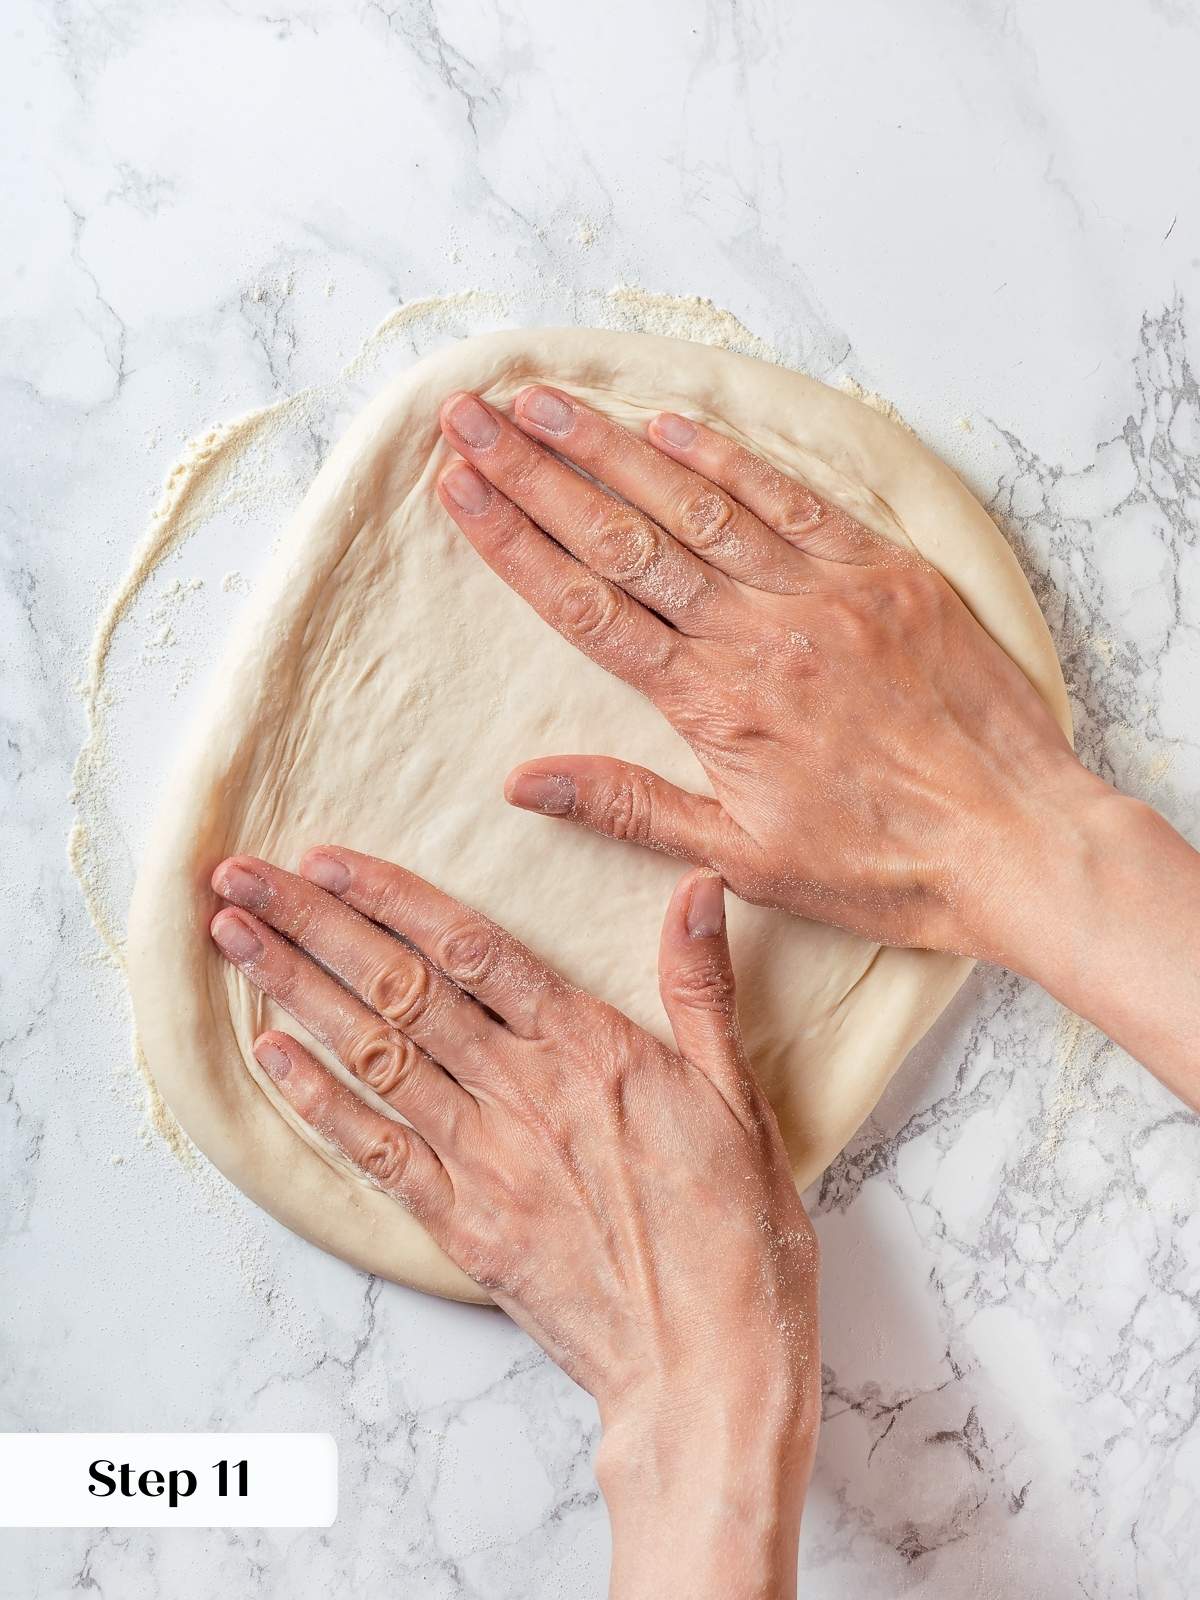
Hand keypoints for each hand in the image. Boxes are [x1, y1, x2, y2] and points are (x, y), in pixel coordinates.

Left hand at [209, 850, 819, 1598]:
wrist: (707, 1365)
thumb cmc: (734, 1233)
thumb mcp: (737, 1097)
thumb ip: (701, 988)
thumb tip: (699, 886)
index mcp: (590, 1049)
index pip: (471, 949)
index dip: (390, 898)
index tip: (326, 859)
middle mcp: (524, 1092)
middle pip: (401, 988)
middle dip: (313, 925)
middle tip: (240, 880)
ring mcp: (485, 1161)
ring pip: (375, 1056)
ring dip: (296, 993)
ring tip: (233, 942)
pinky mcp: (464, 1226)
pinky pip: (376, 1153)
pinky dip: (319, 1101)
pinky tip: (271, 1056)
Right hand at [434, 385, 1083, 957]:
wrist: (1014, 839)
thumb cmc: (881, 864)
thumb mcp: (743, 856)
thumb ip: (628, 806)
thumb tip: (522, 781)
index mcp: (712, 703)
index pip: (586, 606)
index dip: (512, 541)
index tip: (455, 487)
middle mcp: (756, 632)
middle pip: (623, 537)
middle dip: (536, 472)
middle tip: (471, 417)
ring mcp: (822, 592)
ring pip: (696, 503)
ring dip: (611, 447)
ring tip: (544, 400)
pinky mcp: (884, 571)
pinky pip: (792, 500)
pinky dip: (727, 459)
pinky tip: (668, 423)